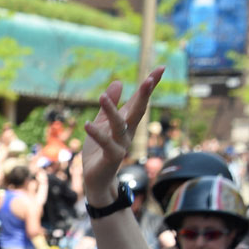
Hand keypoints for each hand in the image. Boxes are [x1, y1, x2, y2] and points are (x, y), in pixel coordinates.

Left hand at [82, 67, 164, 204]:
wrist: (96, 180)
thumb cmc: (99, 151)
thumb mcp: (101, 123)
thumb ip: (109, 105)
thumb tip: (118, 81)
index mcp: (126, 123)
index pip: (139, 101)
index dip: (150, 85)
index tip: (161, 68)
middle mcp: (127, 132)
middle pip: (138, 111)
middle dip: (144, 95)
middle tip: (150, 78)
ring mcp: (121, 145)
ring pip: (119, 125)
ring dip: (112, 111)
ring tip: (101, 97)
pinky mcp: (111, 157)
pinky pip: (105, 144)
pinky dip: (96, 134)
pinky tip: (87, 124)